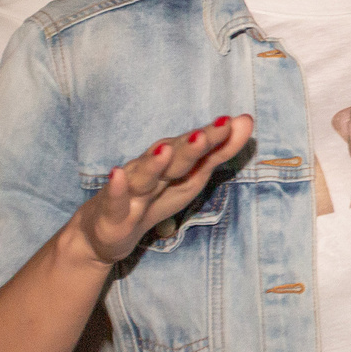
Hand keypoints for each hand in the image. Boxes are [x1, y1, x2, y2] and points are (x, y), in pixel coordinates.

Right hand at [65, 115, 254, 267]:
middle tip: (209, 132)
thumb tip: (246, 120)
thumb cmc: (155, 198)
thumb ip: (218, 152)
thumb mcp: (192, 179)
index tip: (236, 122)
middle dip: (191, 145)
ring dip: (154, 162)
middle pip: (173, 157)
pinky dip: (115, 187)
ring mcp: (130, 190)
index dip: (215, 136)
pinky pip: (114, 200)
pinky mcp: (111, 213)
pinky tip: (116, 174)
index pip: (196, 147)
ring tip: (165, 150)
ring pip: (143, 175)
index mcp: (172, 163)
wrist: (104, 231)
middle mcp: (151, 169)